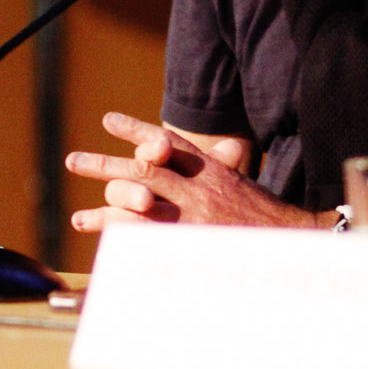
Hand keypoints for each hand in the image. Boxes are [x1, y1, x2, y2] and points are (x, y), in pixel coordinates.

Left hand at [67, 112, 315, 232]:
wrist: (293, 241)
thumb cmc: (269, 215)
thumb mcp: (244, 183)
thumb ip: (226, 167)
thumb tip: (226, 150)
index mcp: (210, 170)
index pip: (167, 142)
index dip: (136, 131)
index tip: (109, 121)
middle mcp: (197, 189)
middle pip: (142, 171)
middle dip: (105, 167)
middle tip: (74, 161)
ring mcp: (193, 216)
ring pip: (139, 205)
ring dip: (105, 211)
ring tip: (78, 218)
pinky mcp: (192, 243)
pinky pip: (151, 241)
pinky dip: (126, 242)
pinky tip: (106, 247)